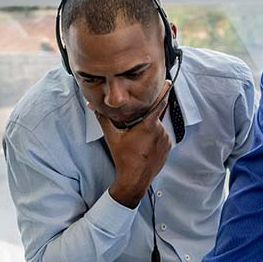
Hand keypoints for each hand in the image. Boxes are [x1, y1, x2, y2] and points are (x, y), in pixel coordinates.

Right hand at [95, 82, 172, 208]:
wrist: (134, 180)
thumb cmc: (123, 158)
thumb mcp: (112, 137)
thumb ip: (104, 119)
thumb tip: (94, 107)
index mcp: (148, 125)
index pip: (159, 103)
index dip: (163, 91)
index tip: (167, 81)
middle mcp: (160, 131)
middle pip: (154, 117)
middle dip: (145, 119)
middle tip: (134, 130)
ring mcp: (166, 140)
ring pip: (157, 127)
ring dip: (149, 129)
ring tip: (138, 141)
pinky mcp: (168, 147)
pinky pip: (161, 136)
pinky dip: (154, 137)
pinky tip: (144, 146)